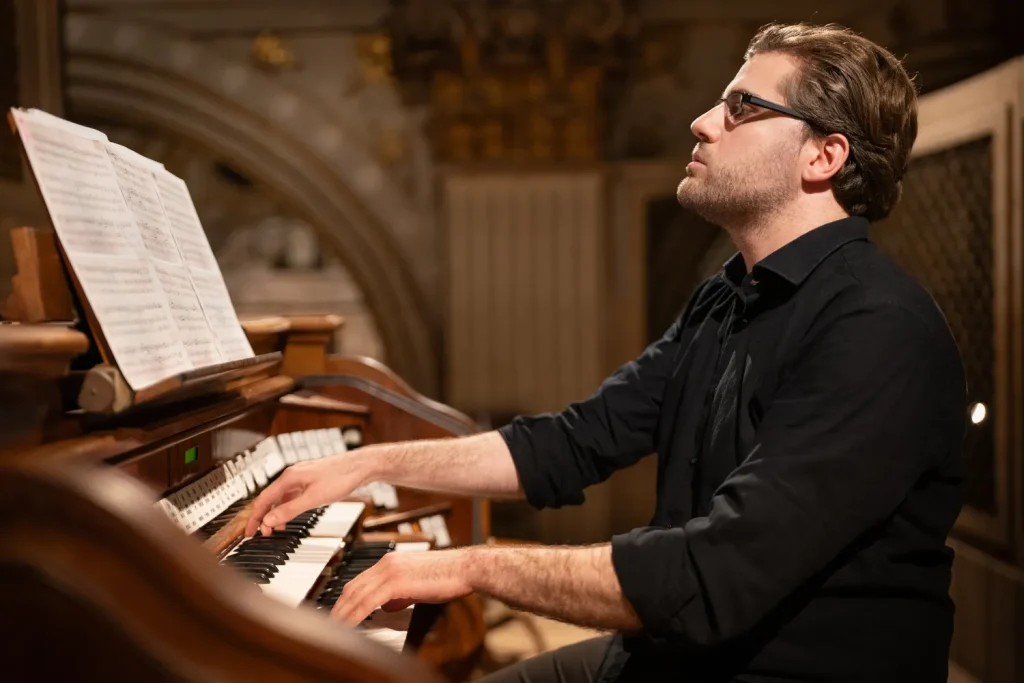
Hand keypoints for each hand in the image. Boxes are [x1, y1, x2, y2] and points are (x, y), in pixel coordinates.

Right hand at [244, 452, 374, 536]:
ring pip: (281, 497)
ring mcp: (302, 477)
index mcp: (289, 477)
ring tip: (275, 529)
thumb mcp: (313, 498)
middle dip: (263, 517)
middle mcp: (293, 475)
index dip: (254, 517)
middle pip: (269, 498)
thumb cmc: (341, 477)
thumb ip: (290, 510)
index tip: (249, 532)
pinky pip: (292, 495)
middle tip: (260, 534)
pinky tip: (291, 515)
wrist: (361, 466)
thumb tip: (269, 520)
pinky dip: (288, 507)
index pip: (263, 500)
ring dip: (276, 513)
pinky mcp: (311, 480)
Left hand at [330, 548, 474, 624]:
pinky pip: (367, 601)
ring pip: (356, 594)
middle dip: (338, 606)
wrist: (464, 569)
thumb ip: (400, 594)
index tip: (338, 611)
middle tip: (329, 623)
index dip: (345, 598)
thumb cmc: (447, 577)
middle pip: (352, 586)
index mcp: (390, 562)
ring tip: (333, 628)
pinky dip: (355, 614)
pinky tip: (349, 625)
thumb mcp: (417, 586)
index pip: (359, 580)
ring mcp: (390, 571)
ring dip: (342, 612)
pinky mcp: (395, 582)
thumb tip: (388, 606)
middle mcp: (386, 563)